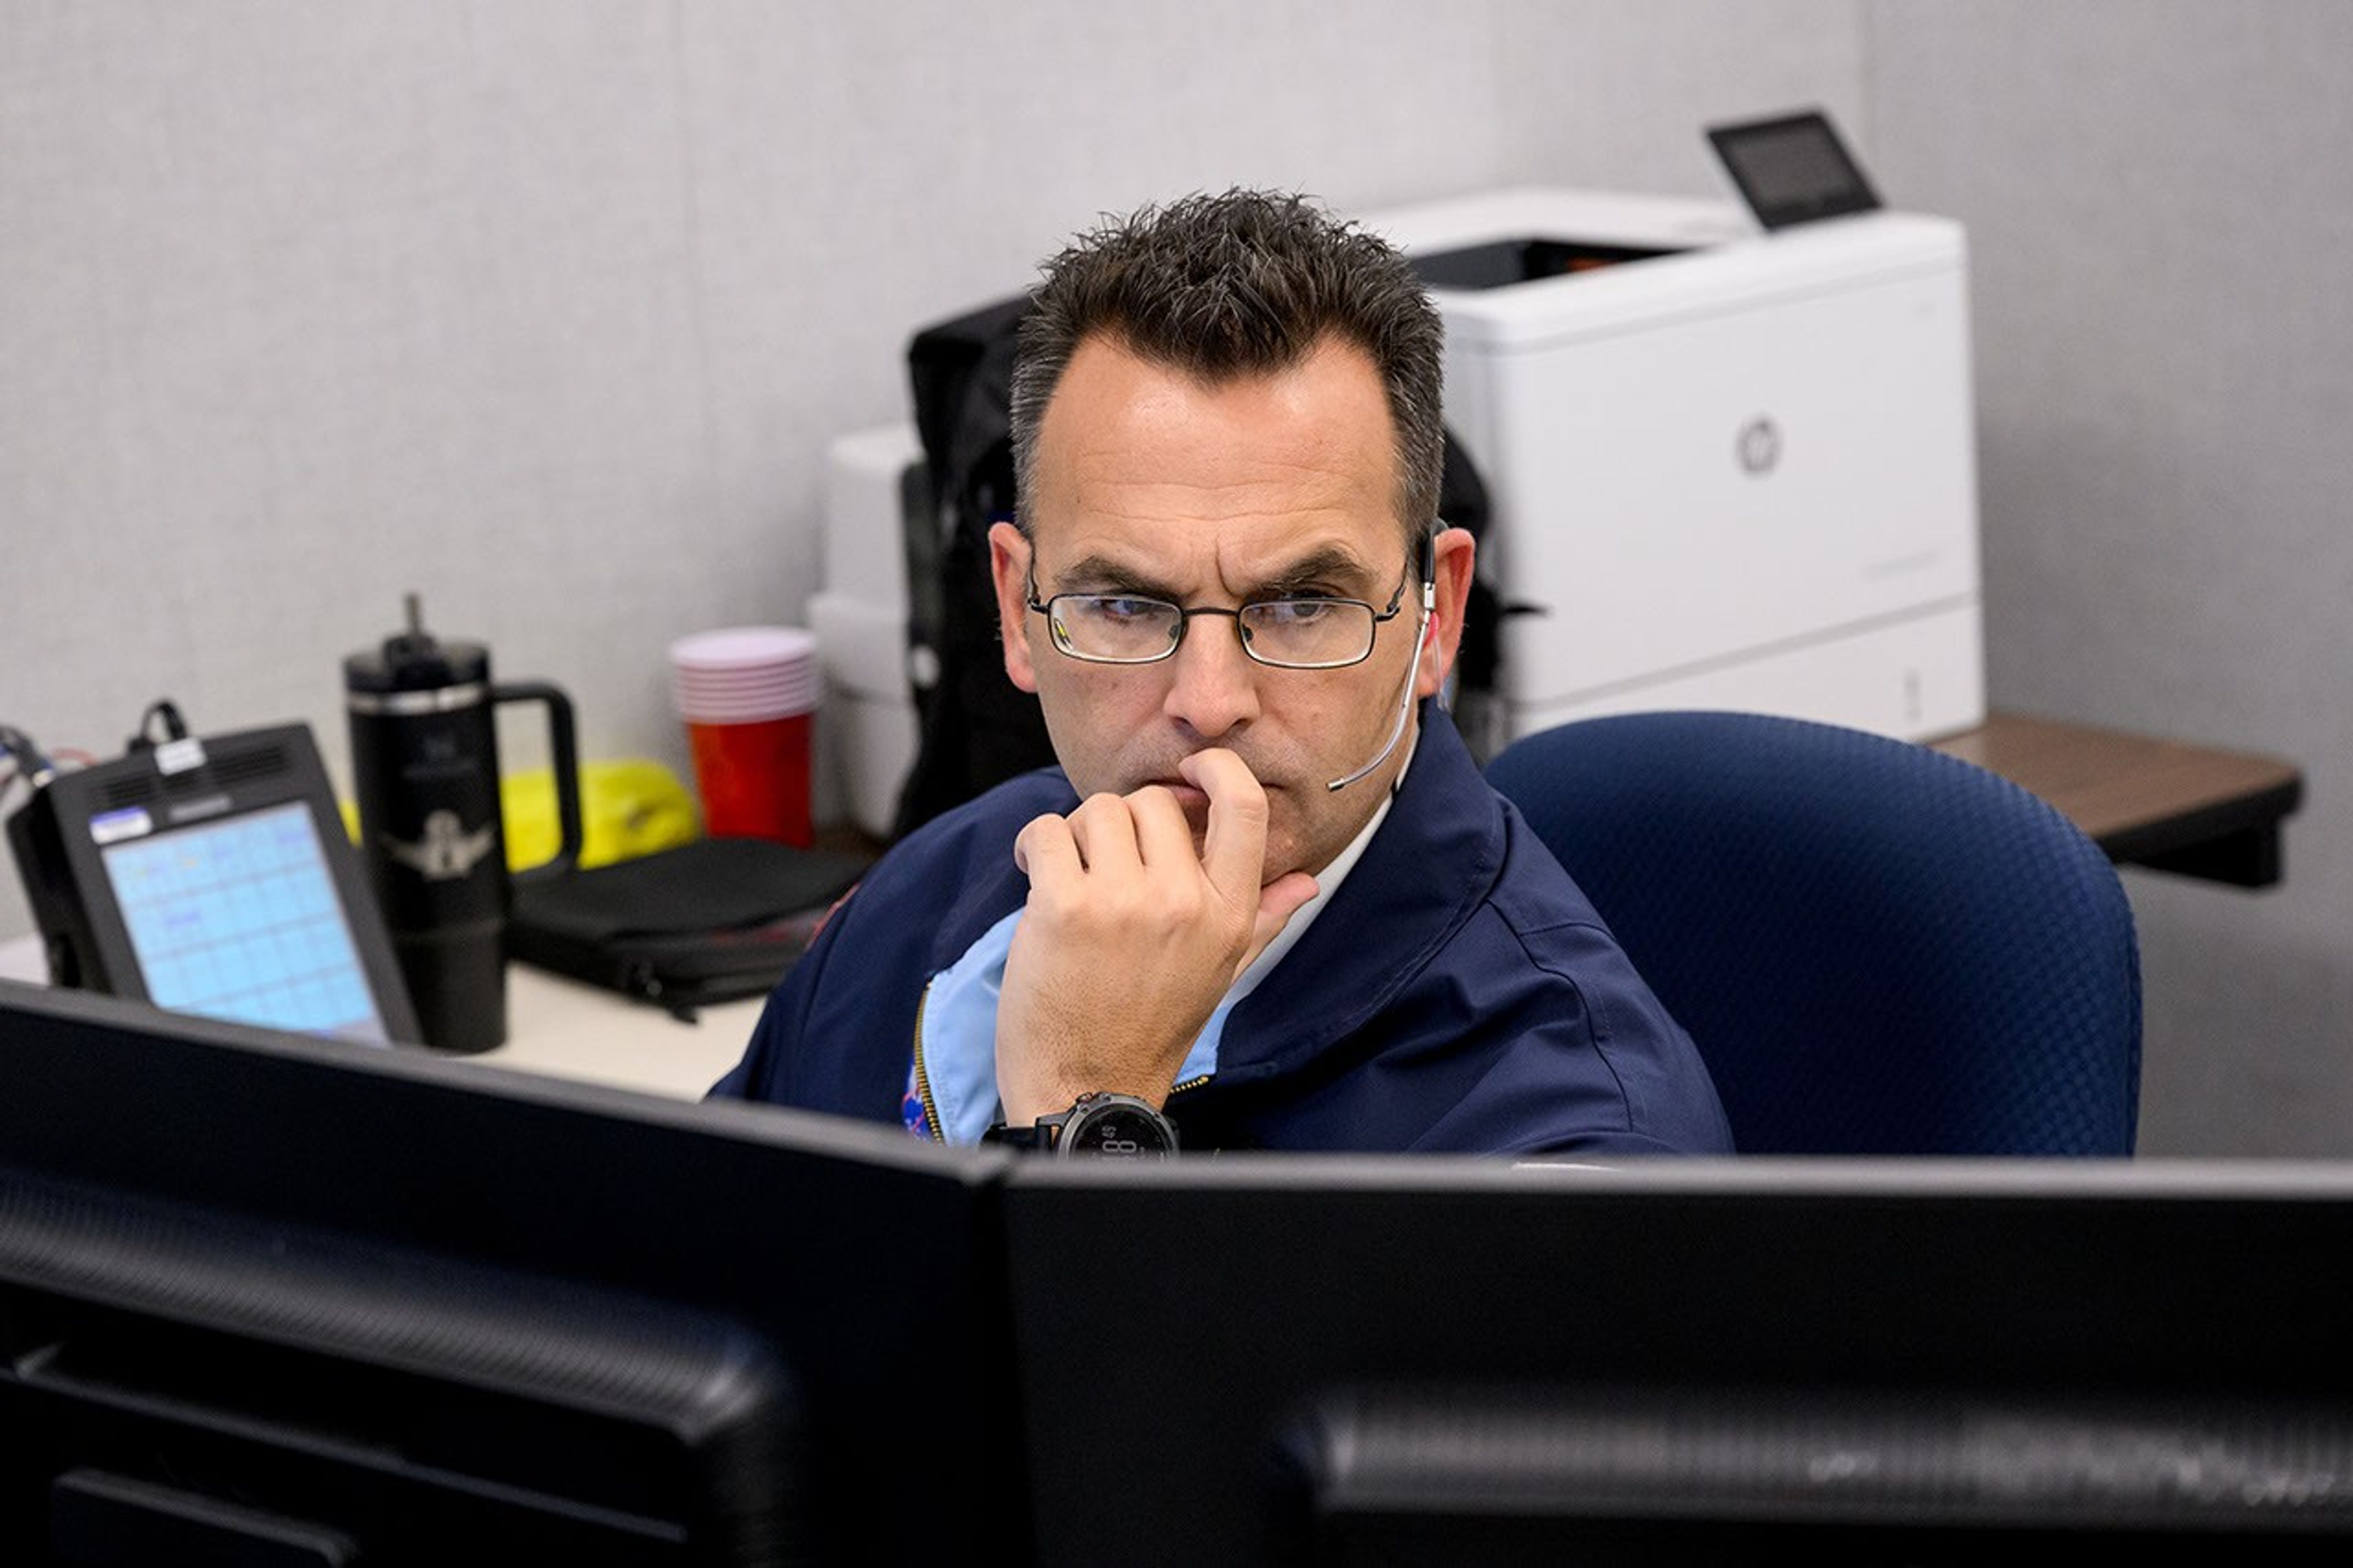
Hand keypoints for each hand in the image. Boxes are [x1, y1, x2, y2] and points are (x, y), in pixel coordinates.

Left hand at [994, 748, 1318, 1124]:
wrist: (1087, 1086)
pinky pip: (1046, 832)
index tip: (1191, 770)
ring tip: (1073, 879)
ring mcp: (1123, 903)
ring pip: (1097, 811)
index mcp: (1229, 914)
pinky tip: (1035, 878)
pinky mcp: (1064, 907)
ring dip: (1076, 837)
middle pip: (1153, 801)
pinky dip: (1033, 847)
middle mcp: (1184, 903)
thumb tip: (1308, 881)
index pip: (1244, 807)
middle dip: (1124, 823)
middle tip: (1108, 864)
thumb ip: (1263, 918)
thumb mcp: (1220, 972)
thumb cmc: (1151, 1026)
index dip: (1217, 769)